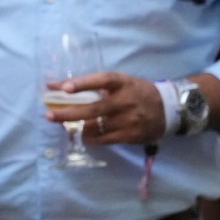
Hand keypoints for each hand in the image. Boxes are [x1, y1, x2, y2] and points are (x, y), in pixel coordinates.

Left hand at [43, 71, 164, 145]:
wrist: (169, 109)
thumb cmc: (137, 92)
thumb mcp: (121, 82)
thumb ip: (92, 84)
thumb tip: (55, 86)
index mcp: (123, 83)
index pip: (102, 80)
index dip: (83, 83)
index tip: (64, 88)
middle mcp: (126, 101)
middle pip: (94, 109)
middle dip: (68, 113)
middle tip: (49, 115)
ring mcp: (130, 120)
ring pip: (96, 126)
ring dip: (76, 128)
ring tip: (63, 126)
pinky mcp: (131, 135)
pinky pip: (104, 139)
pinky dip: (90, 138)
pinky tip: (81, 135)